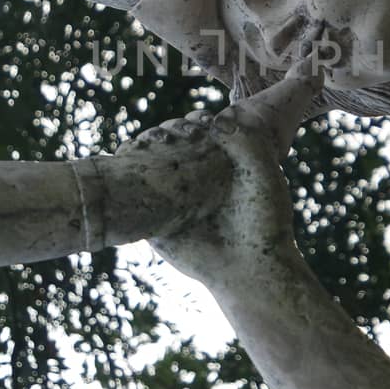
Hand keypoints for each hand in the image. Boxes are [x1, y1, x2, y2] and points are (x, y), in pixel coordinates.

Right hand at [127, 73, 323, 285]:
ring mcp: (173, 197)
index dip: (195, 121)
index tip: (201, 123)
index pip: (199, 130)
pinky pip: (132, 193)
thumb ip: (245, 140)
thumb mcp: (263, 172)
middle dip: (168, 130)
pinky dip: (125, 173)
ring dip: (143, 144)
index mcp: (219, 163)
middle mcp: (194, 177)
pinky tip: (129, 159)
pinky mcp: (155, 218)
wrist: (250, 268)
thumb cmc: (264, 221)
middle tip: (179, 136)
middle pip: (169, 141)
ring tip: (152, 143)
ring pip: (147, 161)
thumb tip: (215, 120)